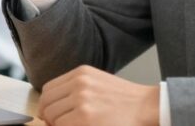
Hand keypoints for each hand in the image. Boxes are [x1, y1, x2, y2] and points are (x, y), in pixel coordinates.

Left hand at [38, 65, 159, 125]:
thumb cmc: (125, 100)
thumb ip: (75, 90)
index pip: (48, 90)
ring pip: (52, 117)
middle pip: (47, 104)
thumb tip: (50, 108)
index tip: (51, 116)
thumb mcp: (97, 83)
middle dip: (50, 118)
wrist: (147, 107)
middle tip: (61, 125)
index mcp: (81, 73)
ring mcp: (82, 100)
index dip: (47, 105)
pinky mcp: (85, 118)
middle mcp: (79, 84)